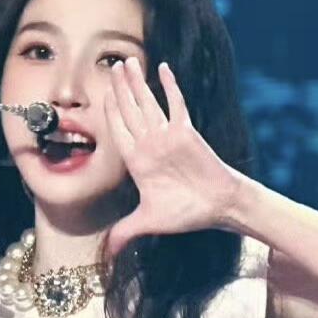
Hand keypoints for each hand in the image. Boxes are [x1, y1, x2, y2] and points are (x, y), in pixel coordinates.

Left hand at [104, 58, 240, 254]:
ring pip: (147, 103)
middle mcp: (150, 145)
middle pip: (129, 111)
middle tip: (110, 66)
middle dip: (119, 89)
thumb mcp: (149, 222)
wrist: (218, 206)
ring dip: (136, 83)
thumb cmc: (187, 214)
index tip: (99, 97)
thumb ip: (125, 233)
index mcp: (138, 162)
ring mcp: (167, 136)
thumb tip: (108, 255)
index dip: (108, 114)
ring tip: (127, 62)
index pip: (117, 133)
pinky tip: (162, 68)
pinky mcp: (186, 132)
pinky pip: (175, 104)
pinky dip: (169, 86)